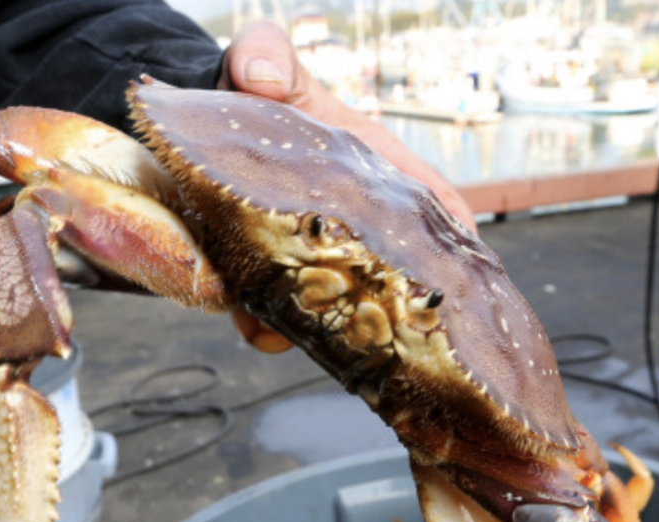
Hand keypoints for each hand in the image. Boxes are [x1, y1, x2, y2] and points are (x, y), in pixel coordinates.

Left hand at [216, 19, 477, 352]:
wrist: (186, 130)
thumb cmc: (247, 90)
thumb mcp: (260, 59)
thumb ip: (265, 55)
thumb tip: (264, 79)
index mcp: (368, 171)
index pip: (430, 202)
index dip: (456, 236)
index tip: (472, 265)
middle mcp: (346, 224)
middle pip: (391, 274)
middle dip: (398, 302)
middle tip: (399, 320)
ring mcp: (306, 260)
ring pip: (331, 306)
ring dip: (323, 323)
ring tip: (314, 328)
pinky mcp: (258, 283)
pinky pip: (269, 320)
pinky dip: (265, 329)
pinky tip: (259, 328)